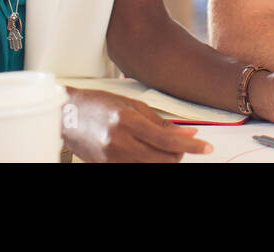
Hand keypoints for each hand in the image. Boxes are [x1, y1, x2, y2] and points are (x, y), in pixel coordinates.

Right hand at [61, 88, 212, 161]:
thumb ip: (160, 122)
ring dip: (165, 160)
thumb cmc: (98, 104)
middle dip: (179, 154)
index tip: (206, 148)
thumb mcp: (132, 105)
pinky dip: (149, 163)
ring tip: (166, 149)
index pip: (169, 140)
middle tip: (183, 145)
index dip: (192, 146)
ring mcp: (113, 158)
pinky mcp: (107, 167)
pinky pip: (137, 169)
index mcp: (128, 121)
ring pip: (153, 168)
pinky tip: (150, 154)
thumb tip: (187, 133)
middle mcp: (120, 142)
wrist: (66, 115)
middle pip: (164, 159)